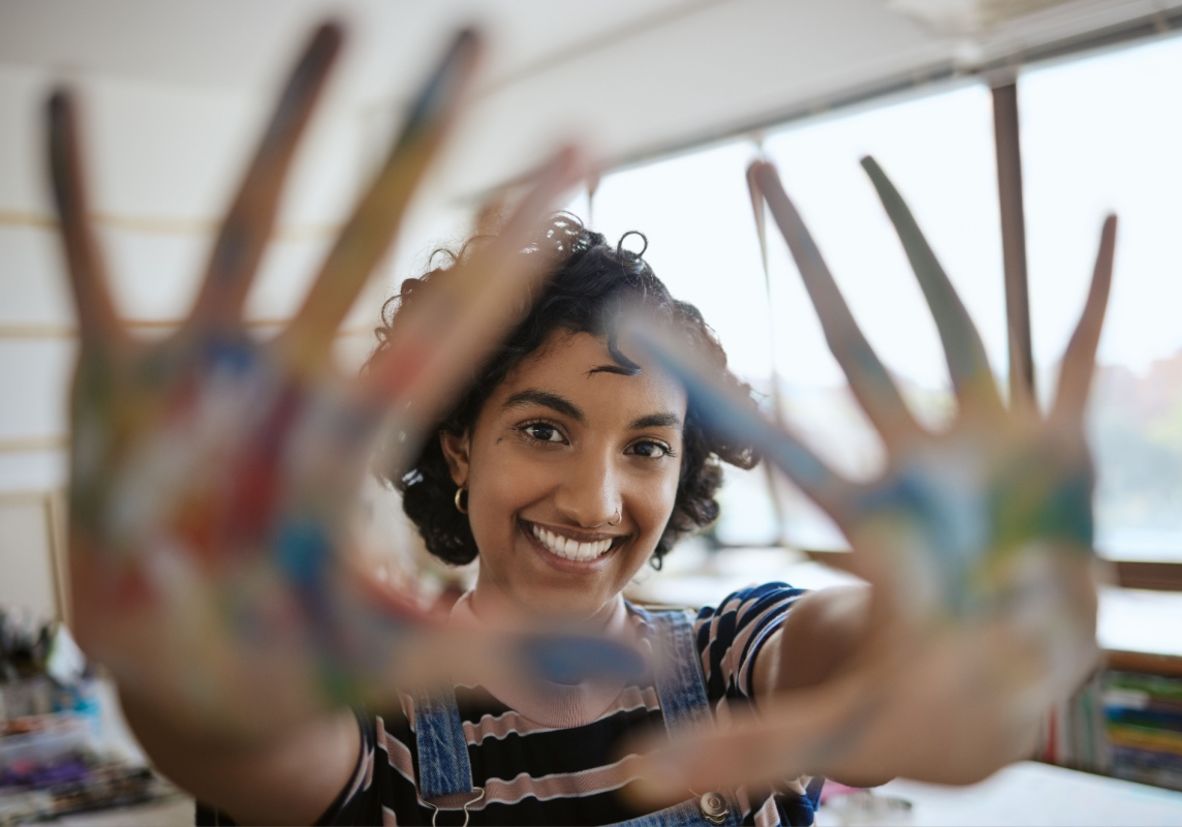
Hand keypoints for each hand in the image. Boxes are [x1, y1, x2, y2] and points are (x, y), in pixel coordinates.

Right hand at [51, 22, 586, 739]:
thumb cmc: (301, 657)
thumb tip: (644, 664)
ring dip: (289, 127)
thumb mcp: (408, 655)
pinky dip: (76, 202)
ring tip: (334, 25)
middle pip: (372, 233)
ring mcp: (209, 375)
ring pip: (257, 227)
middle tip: (480, 33)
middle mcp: (299, 381)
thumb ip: (518, 648)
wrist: (196, 679)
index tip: (582, 149)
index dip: (516, 236)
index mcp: (366, 433)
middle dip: (422, 139)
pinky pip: (94, 280)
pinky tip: (66, 108)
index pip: (460, 315)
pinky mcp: (118, 389)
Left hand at [623, 157, 1114, 793]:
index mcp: (862, 509)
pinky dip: (1091, 292)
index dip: (713, 378)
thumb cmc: (927, 697)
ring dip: (923, 237)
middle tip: (756, 168)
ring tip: (878, 154)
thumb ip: (749, 751)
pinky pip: (1078, 352)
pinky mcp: (1057, 445)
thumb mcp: (845, 729)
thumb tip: (632, 784)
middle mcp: (912, 454)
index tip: (637, 317)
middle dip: (809, 252)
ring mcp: (982, 439)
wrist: (1009, 681)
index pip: (773, 429)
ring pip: (952, 314)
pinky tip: (1101, 221)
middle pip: (851, 334)